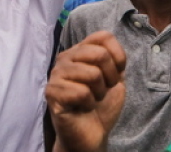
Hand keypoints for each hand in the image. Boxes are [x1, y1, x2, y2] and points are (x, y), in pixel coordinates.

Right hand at [47, 31, 126, 151]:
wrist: (92, 134)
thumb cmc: (101, 105)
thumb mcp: (115, 78)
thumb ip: (114, 59)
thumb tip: (108, 47)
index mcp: (79, 51)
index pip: (103, 36)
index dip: (118, 57)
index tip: (115, 75)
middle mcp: (65, 58)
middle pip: (99, 53)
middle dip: (110, 77)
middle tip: (102, 90)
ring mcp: (56, 74)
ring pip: (92, 73)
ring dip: (99, 92)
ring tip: (91, 99)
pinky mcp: (52, 93)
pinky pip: (81, 92)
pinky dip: (88, 104)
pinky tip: (81, 107)